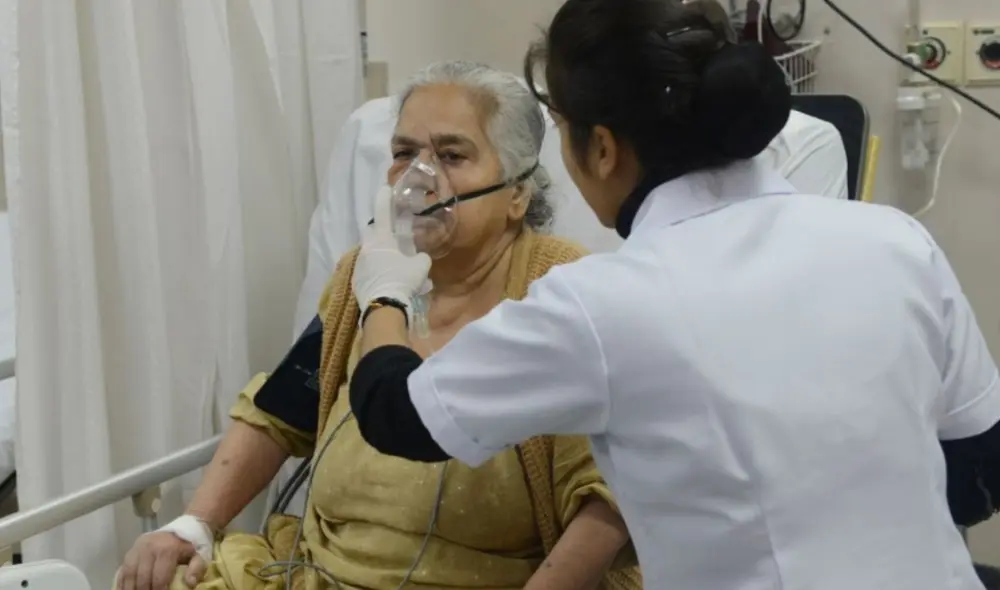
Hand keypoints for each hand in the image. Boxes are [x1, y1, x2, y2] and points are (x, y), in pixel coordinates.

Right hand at [117, 531, 206, 589]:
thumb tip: (190, 583)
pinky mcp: (130, 551)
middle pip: (142, 578)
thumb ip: (196, 569)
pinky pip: (122, 569)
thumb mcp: (198, 555)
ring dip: (131, 588)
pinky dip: (122, 583)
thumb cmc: (189, 546)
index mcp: (167, 550)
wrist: (181, 528)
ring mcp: (137, 549)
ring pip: (129, 574)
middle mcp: (149, 548)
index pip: (159, 578)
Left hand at [353, 185, 431, 312]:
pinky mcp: (356, 279)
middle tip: (392, 235)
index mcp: (382, 239)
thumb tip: (420, 257)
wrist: (383, 307)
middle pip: (372, 232)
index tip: (384, 188)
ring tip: (393, 263)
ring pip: (370, 252)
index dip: (384, 199)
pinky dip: (376, 270)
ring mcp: (359, 263)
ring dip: (380, 254)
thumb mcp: (420, 267)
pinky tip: (386, 279)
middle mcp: (367, 248)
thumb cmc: (402, 281)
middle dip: (380, 230)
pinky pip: (367, 269)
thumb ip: (421, 258)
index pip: (382, 213)